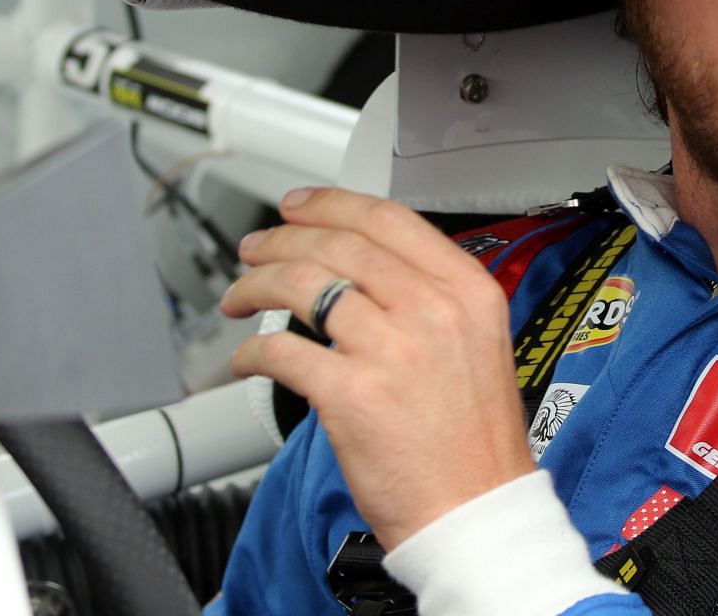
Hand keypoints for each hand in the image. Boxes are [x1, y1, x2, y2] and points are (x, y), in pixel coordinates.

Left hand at [220, 187, 537, 548]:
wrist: (476, 513)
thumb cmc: (475, 445)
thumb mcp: (478, 345)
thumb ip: (432, 300)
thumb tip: (365, 272)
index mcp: (468, 292)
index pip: (389, 220)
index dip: (332, 204)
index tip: (300, 206)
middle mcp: (432, 312)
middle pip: (340, 247)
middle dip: (284, 239)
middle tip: (257, 247)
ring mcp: (392, 351)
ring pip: (304, 287)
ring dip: (256, 285)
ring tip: (239, 295)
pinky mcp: (351, 396)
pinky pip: (283, 351)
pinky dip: (252, 350)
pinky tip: (246, 357)